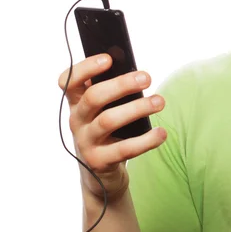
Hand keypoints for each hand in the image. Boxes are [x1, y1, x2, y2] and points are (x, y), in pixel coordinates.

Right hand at [58, 54, 166, 201]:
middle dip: (122, 85)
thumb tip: (138, 75)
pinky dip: (146, 140)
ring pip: (108, 120)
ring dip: (137, 108)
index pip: (69, 81)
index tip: (108, 58)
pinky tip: (161, 133)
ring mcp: (86, 142)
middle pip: (94, 97)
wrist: (101, 173)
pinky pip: (124, 149)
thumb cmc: (110, 131)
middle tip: (147, 78)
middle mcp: (77, 121)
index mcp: (77, 103)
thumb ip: (115, 93)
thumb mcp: (106, 110)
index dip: (85, 68)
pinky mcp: (99, 161)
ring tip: (160, 102)